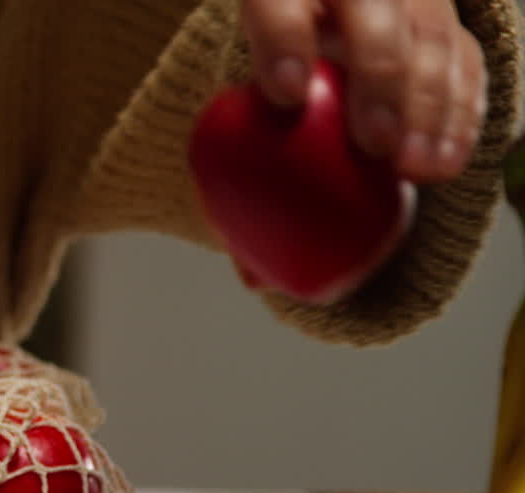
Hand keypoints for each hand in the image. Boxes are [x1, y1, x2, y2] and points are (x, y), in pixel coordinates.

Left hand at [241, 0, 486, 183]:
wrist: (316, 44)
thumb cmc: (268, 88)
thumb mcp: (243, 104)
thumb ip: (236, 153)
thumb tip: (245, 259)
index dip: (282, 36)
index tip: (285, 94)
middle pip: (373, 7)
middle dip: (379, 71)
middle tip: (374, 141)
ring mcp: (405, 0)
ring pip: (431, 34)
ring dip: (429, 105)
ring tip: (414, 168)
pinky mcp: (443, 28)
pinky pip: (464, 62)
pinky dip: (459, 113)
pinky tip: (444, 162)